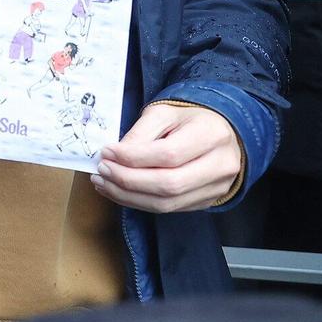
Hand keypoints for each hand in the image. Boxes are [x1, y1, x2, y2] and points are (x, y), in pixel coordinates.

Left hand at [92, 101, 243, 212]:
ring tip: (103, 183)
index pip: (168, 154)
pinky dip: (140, 202)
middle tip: (101, 171)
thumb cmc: (188, 120)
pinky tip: (120, 191)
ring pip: (168, 203)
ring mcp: (217, 188)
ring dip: (129, 196)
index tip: (106, 152)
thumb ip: (140, 133)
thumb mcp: (163, 113)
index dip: (133, 158)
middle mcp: (221, 165)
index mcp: (211, 135)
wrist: (220, 134)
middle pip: (169, 184)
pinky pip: (170, 208)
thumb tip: (115, 155)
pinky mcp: (207, 202)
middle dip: (128, 180)